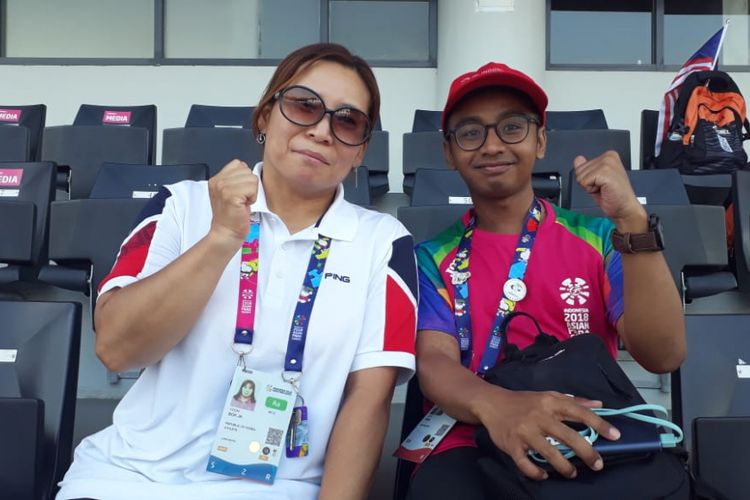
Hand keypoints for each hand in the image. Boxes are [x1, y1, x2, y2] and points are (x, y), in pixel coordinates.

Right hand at [208, 160, 258, 247]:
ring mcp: (223, 187)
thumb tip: (246, 169)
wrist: (226, 233)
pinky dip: (253, 198)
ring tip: (242, 202)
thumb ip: (234, 179)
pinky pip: (253, 188)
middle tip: (241, 199)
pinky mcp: (231, 195)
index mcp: (216, 179)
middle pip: (247, 170)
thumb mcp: (228, 193)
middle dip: (249, 185)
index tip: (239, 193)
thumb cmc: (231, 216)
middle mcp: (218, 181)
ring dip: (252, 192)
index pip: (238, 164)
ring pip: (251, 178)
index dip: (244, 178)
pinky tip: (244, 206)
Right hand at [478, 388, 620, 479]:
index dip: (599, 424)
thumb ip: (573, 401)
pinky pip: (526, 464)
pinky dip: (537, 472)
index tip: (615, 436)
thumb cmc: (524, 401)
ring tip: (572, 473)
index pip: (579, 412)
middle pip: (569, 436)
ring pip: (550, 453)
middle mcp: (539, 416)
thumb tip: (599, 404)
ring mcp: (525, 431)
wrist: (491, 402)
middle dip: (587, 453)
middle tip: (598, 464)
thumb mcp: (548, 396)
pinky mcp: (512, 444)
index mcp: (550, 402)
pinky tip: (544, 474)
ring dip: (565, 467)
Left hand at [573, 152, 646, 231]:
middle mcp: (608, 157)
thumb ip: (586, 168)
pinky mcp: (604, 172)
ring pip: (581, 176)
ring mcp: (607, 163)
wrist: (624, 207)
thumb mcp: (596, 179)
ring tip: (604, 188)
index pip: (581, 165)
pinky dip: (591, 190)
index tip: (601, 183)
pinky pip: (584, 182)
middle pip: (579, 170)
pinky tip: (604, 190)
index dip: (588, 179)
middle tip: (603, 187)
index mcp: (608, 156)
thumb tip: (578, 159)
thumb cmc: (614, 196)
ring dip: (590, 186)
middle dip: (588, 182)